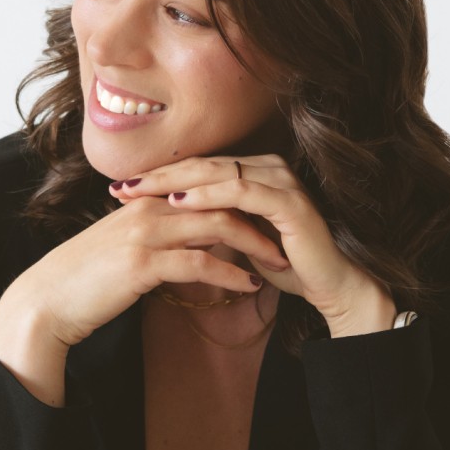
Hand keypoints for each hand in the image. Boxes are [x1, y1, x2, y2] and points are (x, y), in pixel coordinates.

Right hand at [2, 181, 290, 353]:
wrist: (46, 302)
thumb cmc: (85, 282)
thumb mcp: (124, 250)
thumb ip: (156, 240)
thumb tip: (188, 250)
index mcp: (147, 199)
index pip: (207, 189)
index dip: (244, 203)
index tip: (273, 221)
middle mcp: (149, 207)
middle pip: (220, 200)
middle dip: (260, 218)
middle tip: (290, 237)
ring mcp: (145, 232)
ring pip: (216, 225)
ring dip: (255, 244)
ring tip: (281, 263)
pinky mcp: (142, 263)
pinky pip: (198, 262)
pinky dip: (229, 273)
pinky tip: (250, 286)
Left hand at [110, 154, 395, 333]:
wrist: (330, 286)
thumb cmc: (288, 266)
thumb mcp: (241, 241)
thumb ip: (215, 225)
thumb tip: (176, 225)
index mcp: (256, 173)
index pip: (200, 168)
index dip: (160, 177)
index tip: (122, 189)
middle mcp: (269, 168)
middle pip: (204, 163)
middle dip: (159, 175)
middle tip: (119, 184)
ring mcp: (280, 181)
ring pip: (218, 173)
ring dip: (175, 182)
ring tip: (139, 192)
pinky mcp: (288, 202)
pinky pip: (241, 192)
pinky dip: (208, 196)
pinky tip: (179, 202)